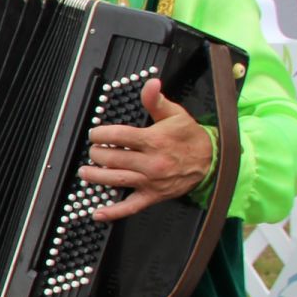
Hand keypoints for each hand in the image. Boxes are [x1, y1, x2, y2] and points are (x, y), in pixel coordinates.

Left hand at [83, 79, 213, 221]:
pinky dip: (113, 212)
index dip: (101, 133)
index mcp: (153, 141)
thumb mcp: (175, 114)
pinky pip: (130, 207)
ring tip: (85, 171)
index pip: (118, 136)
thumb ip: (156, 100)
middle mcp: (150, 162)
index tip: (95, 133)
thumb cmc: (189, 138)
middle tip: (93, 150)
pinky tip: (97, 212)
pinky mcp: (152, 196)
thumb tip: (151, 83)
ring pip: (116, 180)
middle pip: (112, 158)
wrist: (211, 161)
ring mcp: (150, 181)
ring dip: (95, 177)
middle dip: (97, 153)